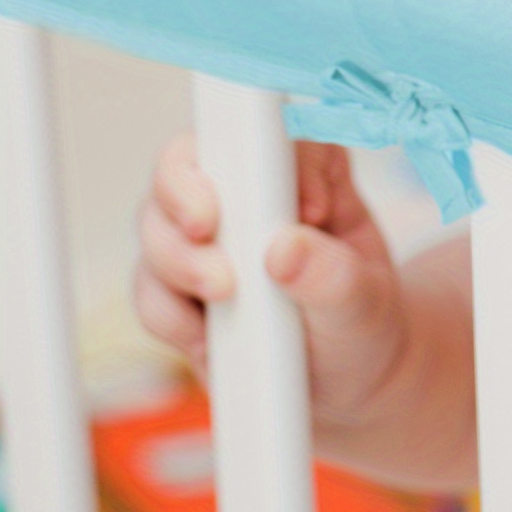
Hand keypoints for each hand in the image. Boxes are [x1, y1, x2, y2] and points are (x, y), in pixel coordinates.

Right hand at [133, 132, 411, 430]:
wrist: (346, 378)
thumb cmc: (363, 322)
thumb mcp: (365, 303)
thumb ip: (333, 277)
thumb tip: (283, 251)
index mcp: (309, 169)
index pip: (270, 133)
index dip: (263, 158)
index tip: (294, 207)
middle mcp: (250, 191)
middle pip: (186, 163)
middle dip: (187, 201)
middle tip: (212, 237)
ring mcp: (208, 236)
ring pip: (154, 223)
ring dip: (177, 263)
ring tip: (225, 295)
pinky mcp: (178, 286)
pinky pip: (146, 289)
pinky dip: (168, 315)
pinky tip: (206, 337)